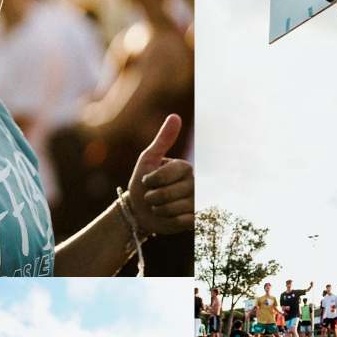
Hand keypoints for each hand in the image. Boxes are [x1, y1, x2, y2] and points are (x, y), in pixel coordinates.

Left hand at [127, 115, 193, 234]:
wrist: (140, 211)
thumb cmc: (143, 183)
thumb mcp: (149, 159)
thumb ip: (163, 140)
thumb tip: (175, 116)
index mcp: (185, 167)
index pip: (166, 175)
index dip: (150, 181)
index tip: (147, 181)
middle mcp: (195, 184)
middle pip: (168, 193)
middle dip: (152, 197)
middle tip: (152, 197)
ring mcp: (197, 203)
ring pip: (174, 208)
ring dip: (158, 210)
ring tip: (158, 207)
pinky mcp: (195, 220)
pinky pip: (182, 221)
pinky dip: (169, 221)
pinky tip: (169, 218)